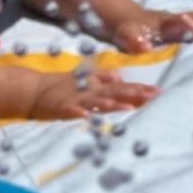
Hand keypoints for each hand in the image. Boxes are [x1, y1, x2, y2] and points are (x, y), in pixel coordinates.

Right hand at [29, 67, 160, 120]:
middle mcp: (90, 92)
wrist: (33, 90)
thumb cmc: (63, 88)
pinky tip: (87, 116)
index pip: (123, 87)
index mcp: (98, 87)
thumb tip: (120, 77)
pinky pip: (72, 111)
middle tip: (153, 96)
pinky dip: (79, 113)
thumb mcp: (86, 82)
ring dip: (112, 103)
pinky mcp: (62, 108)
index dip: (140, 89)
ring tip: (127, 106)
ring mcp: (76, 100)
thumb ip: (103, 79)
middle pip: (116, 92)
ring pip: (97, 101)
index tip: (159, 91)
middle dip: (134, 94)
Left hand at [114, 8, 192, 53]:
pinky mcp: (185, 25)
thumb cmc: (128, 29)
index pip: (181, 20)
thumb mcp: (126, 35)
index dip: (191, 26)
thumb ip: (134, 41)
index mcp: (164, 21)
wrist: (127, 18)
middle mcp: (176, 18)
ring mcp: (182, 20)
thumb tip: (145, 49)